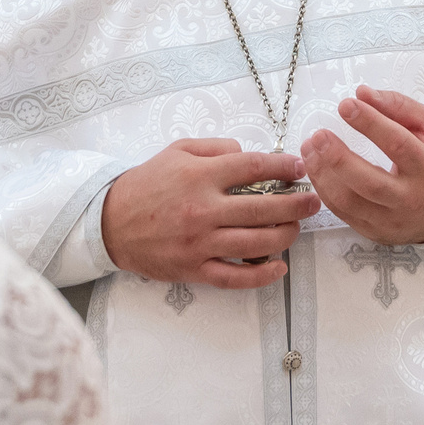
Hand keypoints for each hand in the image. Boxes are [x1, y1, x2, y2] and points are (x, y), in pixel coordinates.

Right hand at [100, 139, 319, 288]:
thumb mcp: (177, 150)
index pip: (254, 167)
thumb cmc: (147, 183)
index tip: (299, 169)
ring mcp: (200, 242)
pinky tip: (280, 267)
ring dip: (285, 235)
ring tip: (296, 228)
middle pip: (264, 207)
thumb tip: (248, 153)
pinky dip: (261, 275)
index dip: (284, 167)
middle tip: (313, 200)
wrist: (110, 222)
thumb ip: (216, 147)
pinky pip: (235, 277)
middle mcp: (204, 209)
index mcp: (200, 175)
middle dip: (297, 204)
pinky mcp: (194, 269)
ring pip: (256, 243)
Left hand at [301, 87, 423, 246]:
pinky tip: (316, 169)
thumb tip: (363, 93)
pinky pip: (342, 213)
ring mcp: (391, 219)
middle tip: (318, 136)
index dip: (370, 123)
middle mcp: (411, 197)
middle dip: (338, 158)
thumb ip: (399, 106)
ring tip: (310, 149)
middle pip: (370, 182)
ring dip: (323, 175)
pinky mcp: (374, 231)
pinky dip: (324, 190)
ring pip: (350, 201)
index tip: (345, 105)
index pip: (397, 143)